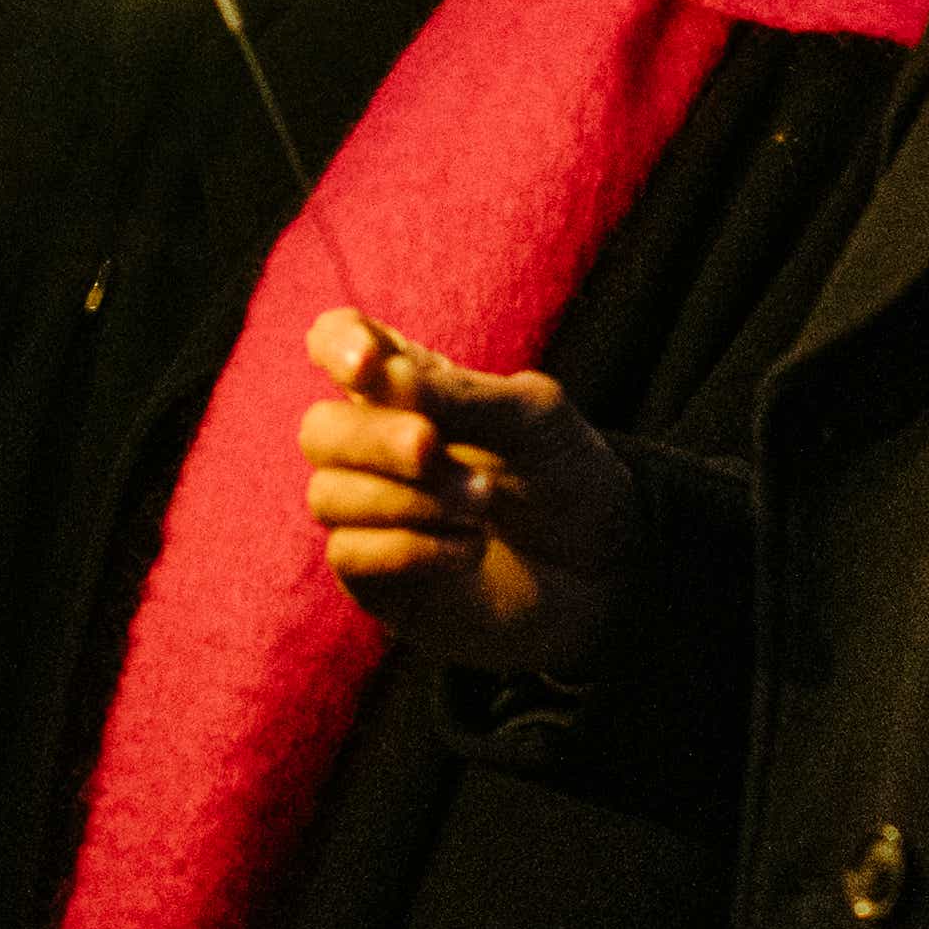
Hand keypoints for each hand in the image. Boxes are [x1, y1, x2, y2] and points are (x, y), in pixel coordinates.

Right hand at [296, 306, 632, 678]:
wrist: (610, 570)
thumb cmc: (568, 477)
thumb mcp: (535, 417)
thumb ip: (461, 395)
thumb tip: (379, 376)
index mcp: (410, 390)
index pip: (338, 345)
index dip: (336, 345)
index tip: (368, 362)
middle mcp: (377, 451)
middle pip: (318, 430)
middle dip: (373, 438)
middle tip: (432, 446)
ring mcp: (373, 519)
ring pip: (328, 496)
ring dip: (408, 498)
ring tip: (481, 504)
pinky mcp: (380, 583)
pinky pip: (349, 555)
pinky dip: (410, 547)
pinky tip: (469, 549)